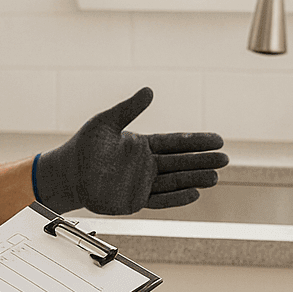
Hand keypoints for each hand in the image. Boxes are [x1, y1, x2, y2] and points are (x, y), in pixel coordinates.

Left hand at [34, 87, 227, 214]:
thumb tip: (149, 90)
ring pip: (175, 181)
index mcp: (143, 145)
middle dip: (202, 160)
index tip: (217, 139)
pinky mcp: (135, 201)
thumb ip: (129, 108)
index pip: (176, 142)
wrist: (67, 174)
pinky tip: (194, 194)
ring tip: (216, 176)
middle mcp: (147, 165)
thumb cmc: (84, 147)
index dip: (196, 141)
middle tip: (225, 158)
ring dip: (195, 179)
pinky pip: (160, 200)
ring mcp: (143, 184)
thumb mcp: (107, 122)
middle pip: (181, 162)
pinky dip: (176, 198)